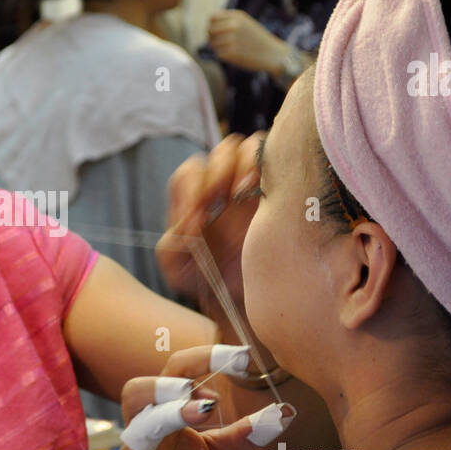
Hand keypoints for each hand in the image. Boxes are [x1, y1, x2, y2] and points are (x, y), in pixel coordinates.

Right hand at [104, 346, 293, 449]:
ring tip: (201, 412)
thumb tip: (284, 413)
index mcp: (163, 413)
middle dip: (169, 382)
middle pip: (138, 390)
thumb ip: (243, 434)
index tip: (243, 357)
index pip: (176, 373)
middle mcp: (144, 431)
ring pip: (134, 428)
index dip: (205, 359)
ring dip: (164, 415)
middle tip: (210, 389)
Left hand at [157, 131, 264, 308]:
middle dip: (217, 171)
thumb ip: (171, 243)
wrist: (244, 302)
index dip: (191, 187)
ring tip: (241, 192)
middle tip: (218, 198)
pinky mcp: (278, 192)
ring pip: (248, 147)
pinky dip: (268, 166)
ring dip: (243, 164)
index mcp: (196, 199)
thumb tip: (191, 221)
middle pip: (221, 151)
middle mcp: (225, 186)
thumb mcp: (177, 268)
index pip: (189, 172)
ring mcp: (254, 186)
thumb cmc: (210, 282)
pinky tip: (263, 194)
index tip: (197, 216)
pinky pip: (276, 160)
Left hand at [207, 9, 286, 73]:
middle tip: (219, 44)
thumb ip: (229, 21)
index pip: (212, 18)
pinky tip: (234, 56)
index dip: (211, 25)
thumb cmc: (257, 39)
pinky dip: (224, 56)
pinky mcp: (231, 52)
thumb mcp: (245, 23)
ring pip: (213, 44)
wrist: (272, 54)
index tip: (215, 32)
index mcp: (237, 16)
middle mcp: (233, 25)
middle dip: (212, 37)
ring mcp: (231, 38)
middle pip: (209, 30)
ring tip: (230, 50)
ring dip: (218, 48)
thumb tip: (209, 25)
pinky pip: (218, 54)